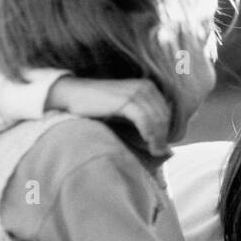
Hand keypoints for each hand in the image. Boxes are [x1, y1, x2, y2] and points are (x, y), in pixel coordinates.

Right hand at [46, 77, 171, 155]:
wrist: (74, 94)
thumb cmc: (99, 106)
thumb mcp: (126, 109)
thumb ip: (142, 119)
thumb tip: (162, 142)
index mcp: (149, 87)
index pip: (166, 112)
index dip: (167, 130)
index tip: (162, 145)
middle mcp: (146, 87)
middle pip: (164, 116)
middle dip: (164, 136)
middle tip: (159, 153)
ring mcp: (137, 92)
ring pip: (157, 119)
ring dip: (158, 138)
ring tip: (155, 152)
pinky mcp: (127, 100)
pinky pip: (144, 119)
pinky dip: (149, 133)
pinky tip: (148, 144)